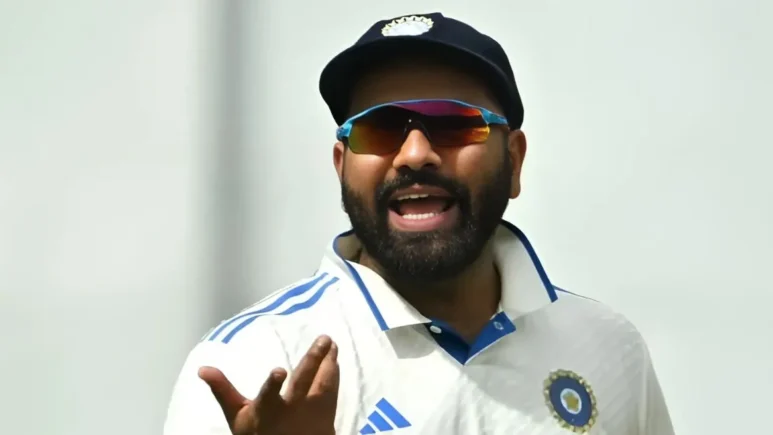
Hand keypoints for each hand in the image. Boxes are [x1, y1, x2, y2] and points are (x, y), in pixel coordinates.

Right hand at [199, 335, 338, 434]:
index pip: (268, 395)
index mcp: (266, 410)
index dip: (273, 384)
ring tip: (331, 343)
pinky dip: (334, 374)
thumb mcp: (236, 415)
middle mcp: (291, 410)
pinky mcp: (326, 417)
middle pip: (304, 383)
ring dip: (329, 362)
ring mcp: (310, 414)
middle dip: (314, 360)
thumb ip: (223, 390)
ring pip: (323, 385)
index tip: (279, 370)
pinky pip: (333, 392)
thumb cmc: (257, 433)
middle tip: (325, 339)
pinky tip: (335, 359)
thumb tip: (203, 368)